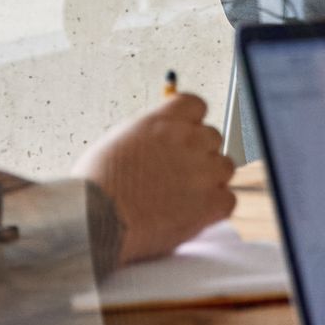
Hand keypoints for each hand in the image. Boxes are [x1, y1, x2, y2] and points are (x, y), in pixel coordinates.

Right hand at [78, 92, 233, 263]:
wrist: (96, 218)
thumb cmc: (97, 184)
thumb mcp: (118, 139)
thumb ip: (148, 132)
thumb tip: (162, 133)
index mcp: (163, 120)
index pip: (196, 106)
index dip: (190, 123)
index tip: (183, 136)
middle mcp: (188, 139)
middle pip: (212, 137)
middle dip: (199, 153)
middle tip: (178, 173)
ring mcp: (202, 171)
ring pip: (225, 166)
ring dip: (210, 179)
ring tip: (183, 196)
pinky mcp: (210, 203)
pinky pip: (228, 199)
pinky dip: (214, 208)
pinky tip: (192, 213)